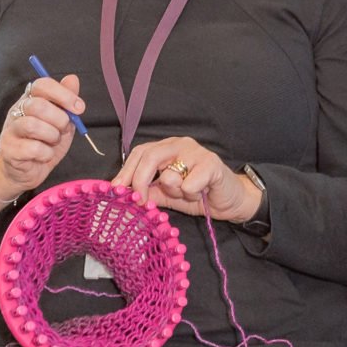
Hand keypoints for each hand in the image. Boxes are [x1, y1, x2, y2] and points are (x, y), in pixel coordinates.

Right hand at [0, 73, 82, 210]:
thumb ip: (67, 101)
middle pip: (38, 105)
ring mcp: (11, 130)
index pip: (42, 85)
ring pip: (33, 125)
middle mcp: (17, 111)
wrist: (27, 171)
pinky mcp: (8, 149)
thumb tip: (73, 79)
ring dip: (52, 136)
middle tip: (63, 129)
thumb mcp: (61, 121)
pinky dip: (46, 153)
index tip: (79, 108)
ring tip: (53, 142)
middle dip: (59, 119)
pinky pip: (32, 148)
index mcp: (30, 99)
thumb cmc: (44, 143)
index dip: (63, 94)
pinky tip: (44, 155)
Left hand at [113, 136, 260, 223]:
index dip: (126, 171)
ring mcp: (196, 151)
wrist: (230, 202)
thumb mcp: (167, 195)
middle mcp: (180, 144)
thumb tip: (123, 194)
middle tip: (141, 201)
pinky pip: (189, 183)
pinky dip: (190, 194)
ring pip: (169, 174)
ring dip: (175, 191)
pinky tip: (201, 193)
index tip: (116, 190)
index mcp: (167, 148)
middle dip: (140, 182)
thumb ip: (149, 191)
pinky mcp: (211, 163)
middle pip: (149, 157)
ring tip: (188, 194)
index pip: (139, 153)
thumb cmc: (198, 195)